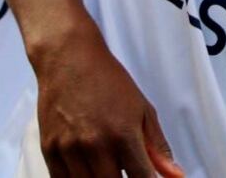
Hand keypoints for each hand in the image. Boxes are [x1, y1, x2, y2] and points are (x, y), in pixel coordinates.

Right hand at [34, 29, 183, 176]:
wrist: (69, 59)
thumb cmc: (109, 81)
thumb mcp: (142, 109)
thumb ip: (158, 146)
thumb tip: (176, 175)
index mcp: (123, 134)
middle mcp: (96, 145)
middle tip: (126, 169)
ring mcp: (70, 149)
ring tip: (107, 166)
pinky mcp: (49, 150)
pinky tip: (87, 169)